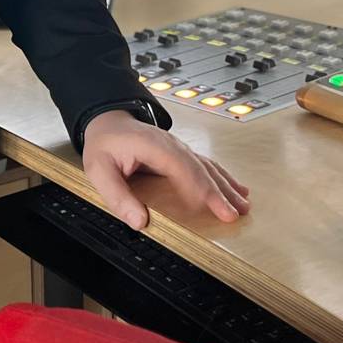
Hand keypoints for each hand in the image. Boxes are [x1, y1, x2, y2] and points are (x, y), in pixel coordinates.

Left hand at [81, 109, 249, 229]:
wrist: (106, 121)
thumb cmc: (104, 144)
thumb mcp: (98, 170)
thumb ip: (117, 196)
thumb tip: (139, 221)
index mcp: (153, 146)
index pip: (183, 168)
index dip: (202, 189)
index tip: (218, 209)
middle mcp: (171, 144)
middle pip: (200, 168)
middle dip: (220, 192)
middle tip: (236, 214)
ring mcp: (178, 147)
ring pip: (207, 166)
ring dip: (226, 186)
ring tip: (244, 205)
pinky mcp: (180, 152)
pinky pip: (205, 165)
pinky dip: (222, 178)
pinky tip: (236, 188)